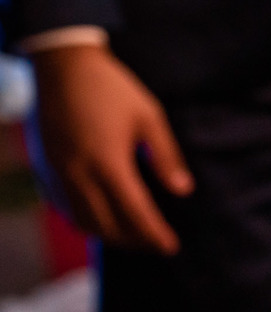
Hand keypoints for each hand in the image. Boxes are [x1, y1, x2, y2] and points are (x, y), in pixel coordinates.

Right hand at [31, 44, 193, 254]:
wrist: (62, 64)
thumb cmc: (112, 88)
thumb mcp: (149, 116)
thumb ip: (166, 156)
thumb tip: (184, 190)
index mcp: (108, 161)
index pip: (135, 212)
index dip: (154, 234)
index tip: (171, 247)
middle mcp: (78, 173)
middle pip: (107, 226)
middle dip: (134, 241)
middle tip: (156, 245)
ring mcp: (57, 173)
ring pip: (83, 222)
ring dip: (110, 236)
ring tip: (133, 236)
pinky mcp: (45, 169)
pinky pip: (64, 209)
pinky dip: (85, 222)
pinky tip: (103, 219)